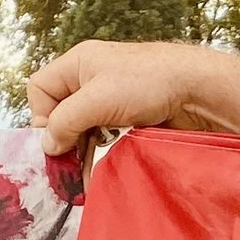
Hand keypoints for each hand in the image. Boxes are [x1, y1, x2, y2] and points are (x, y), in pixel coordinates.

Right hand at [27, 38, 215, 153]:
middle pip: (59, 112)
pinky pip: (102, 137)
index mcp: (78, 63)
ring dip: (80, 151)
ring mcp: (110, 99)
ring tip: (82, 176)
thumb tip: (47, 145)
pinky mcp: (127, 117)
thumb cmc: (148, 82)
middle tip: (67, 167)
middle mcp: (90, 79)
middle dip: (62, 140)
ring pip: (81, 129)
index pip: (40, 89)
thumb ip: (65, 121)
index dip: (42, 115)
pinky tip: (99, 170)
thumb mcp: (97, 99)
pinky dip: (98, 153)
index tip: (57, 139)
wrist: (198, 89)